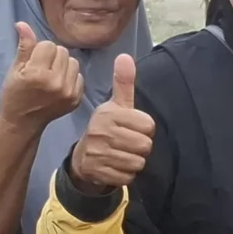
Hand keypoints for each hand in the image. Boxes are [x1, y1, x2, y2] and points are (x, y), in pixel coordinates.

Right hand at [0, 21, 82, 127]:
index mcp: (38, 74)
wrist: (23, 123)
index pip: (48, 45)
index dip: (39, 50)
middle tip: (41, 68)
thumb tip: (22, 24)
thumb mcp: (15, 70)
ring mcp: (69, 92)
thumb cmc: (14, 94)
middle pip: (63, 51)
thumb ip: (24, 47)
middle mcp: (56, 82)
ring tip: (50, 75)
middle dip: (52, 55)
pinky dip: (70, 76)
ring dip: (63, 64)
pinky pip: (79, 75)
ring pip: (73, 62)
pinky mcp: (77, 99)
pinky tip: (58, 84)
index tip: (32, 61)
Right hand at [70, 54, 152, 190]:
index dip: (145, 129)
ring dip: (133, 161)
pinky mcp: (98, 172)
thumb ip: (123, 83)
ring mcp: (98, 153)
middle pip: (145, 146)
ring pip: (138, 163)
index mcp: (109, 114)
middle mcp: (102, 132)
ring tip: (121, 154)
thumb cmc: (107, 128)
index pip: (148, 126)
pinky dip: (125, 174)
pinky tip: (115, 166)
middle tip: (127, 143)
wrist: (84, 157)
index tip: (132, 128)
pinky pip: (127, 177)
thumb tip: (125, 56)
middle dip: (140, 147)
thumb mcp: (116, 105)